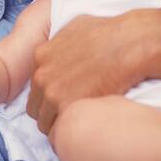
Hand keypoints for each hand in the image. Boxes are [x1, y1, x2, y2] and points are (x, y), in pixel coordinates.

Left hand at [27, 8, 160, 134]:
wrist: (126, 45)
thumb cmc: (107, 32)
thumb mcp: (73, 26)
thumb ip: (60, 41)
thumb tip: (63, 44)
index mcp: (40, 56)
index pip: (34, 86)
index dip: (48, 94)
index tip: (61, 98)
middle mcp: (42, 76)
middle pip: (36, 107)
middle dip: (50, 113)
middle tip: (70, 114)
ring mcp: (53, 94)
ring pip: (46, 123)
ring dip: (59, 125)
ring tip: (79, 123)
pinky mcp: (69, 109)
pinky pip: (60, 132)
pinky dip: (70, 134)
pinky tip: (85, 128)